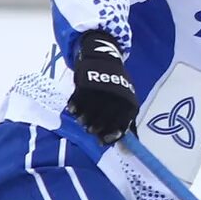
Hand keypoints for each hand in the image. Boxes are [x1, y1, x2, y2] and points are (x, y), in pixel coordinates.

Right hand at [67, 28, 138, 144]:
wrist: (104, 58)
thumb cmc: (115, 85)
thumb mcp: (126, 99)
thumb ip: (124, 118)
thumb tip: (119, 141)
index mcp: (128, 102)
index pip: (121, 123)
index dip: (111, 135)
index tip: (102, 141)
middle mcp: (116, 97)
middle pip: (104, 119)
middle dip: (96, 127)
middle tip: (89, 130)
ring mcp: (101, 91)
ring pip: (91, 111)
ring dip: (84, 119)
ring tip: (81, 121)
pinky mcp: (87, 83)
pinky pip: (79, 99)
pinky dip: (75, 106)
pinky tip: (72, 110)